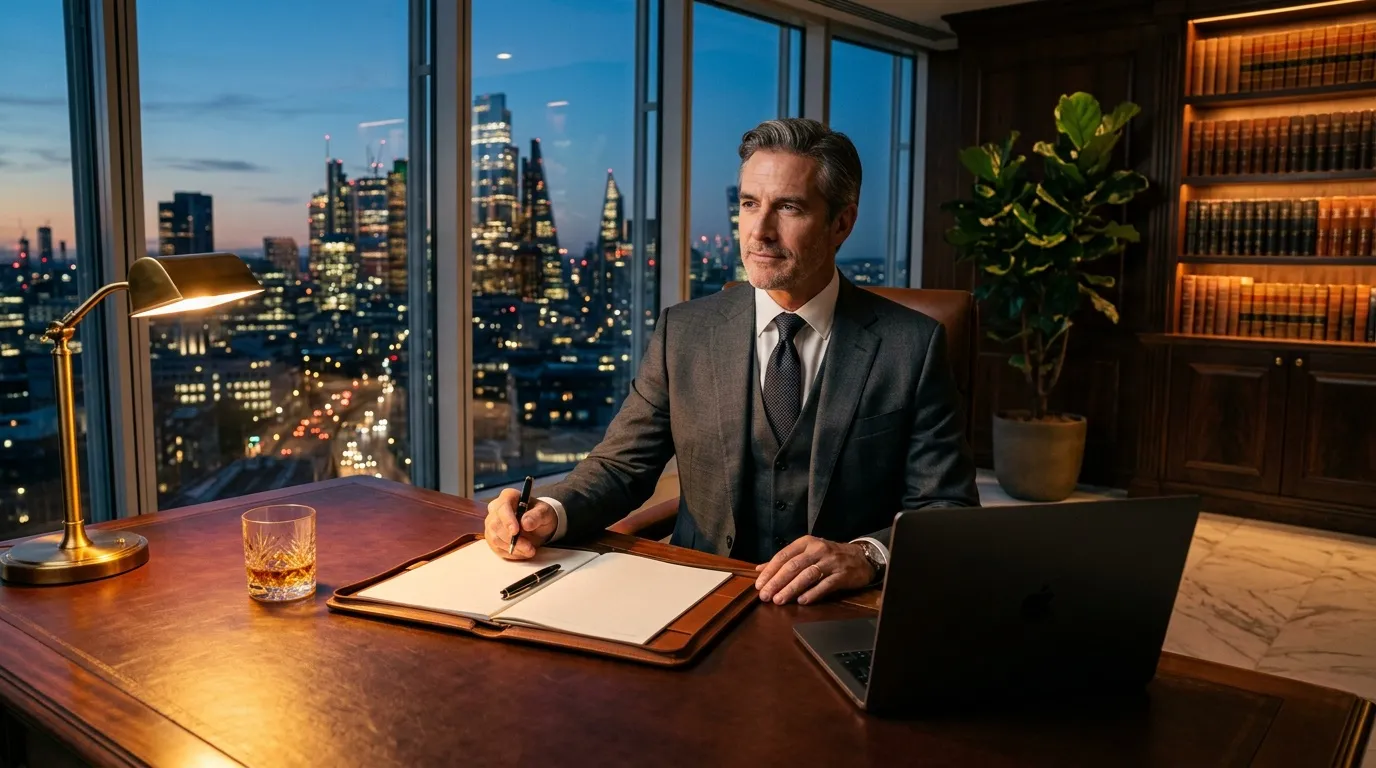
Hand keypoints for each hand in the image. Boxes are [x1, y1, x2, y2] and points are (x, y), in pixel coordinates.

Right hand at [484, 489, 557, 559]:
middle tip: (529, 548)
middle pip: (496, 525)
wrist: (538, 525)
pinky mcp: (491, 536)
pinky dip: (509, 553)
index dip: (507, 520)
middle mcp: (496, 508)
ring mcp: (491, 523)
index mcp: (508, 496)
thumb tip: (526, 523)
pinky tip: (521, 553)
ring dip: (512, 548)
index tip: (515, 531)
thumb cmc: (541, 515)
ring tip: (529, 551)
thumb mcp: (545, 513)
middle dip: (512, 539)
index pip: (502, 507)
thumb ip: (536, 516)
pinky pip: (495, 548)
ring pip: (494, 538)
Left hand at [754, 536, 874, 605]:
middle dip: (777, 582)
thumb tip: (760, 569)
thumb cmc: (828, 556)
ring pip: (807, 575)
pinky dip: (813, 593)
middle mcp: (817, 549)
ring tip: (779, 600)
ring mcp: (831, 561)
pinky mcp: (842, 574)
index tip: (759, 585)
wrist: (860, 557)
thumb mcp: (806, 552)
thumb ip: (784, 561)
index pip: (783, 556)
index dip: (770, 571)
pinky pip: (825, 584)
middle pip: (793, 566)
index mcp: (805, 543)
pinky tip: (802, 601)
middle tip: (765, 596)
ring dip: (791, 589)